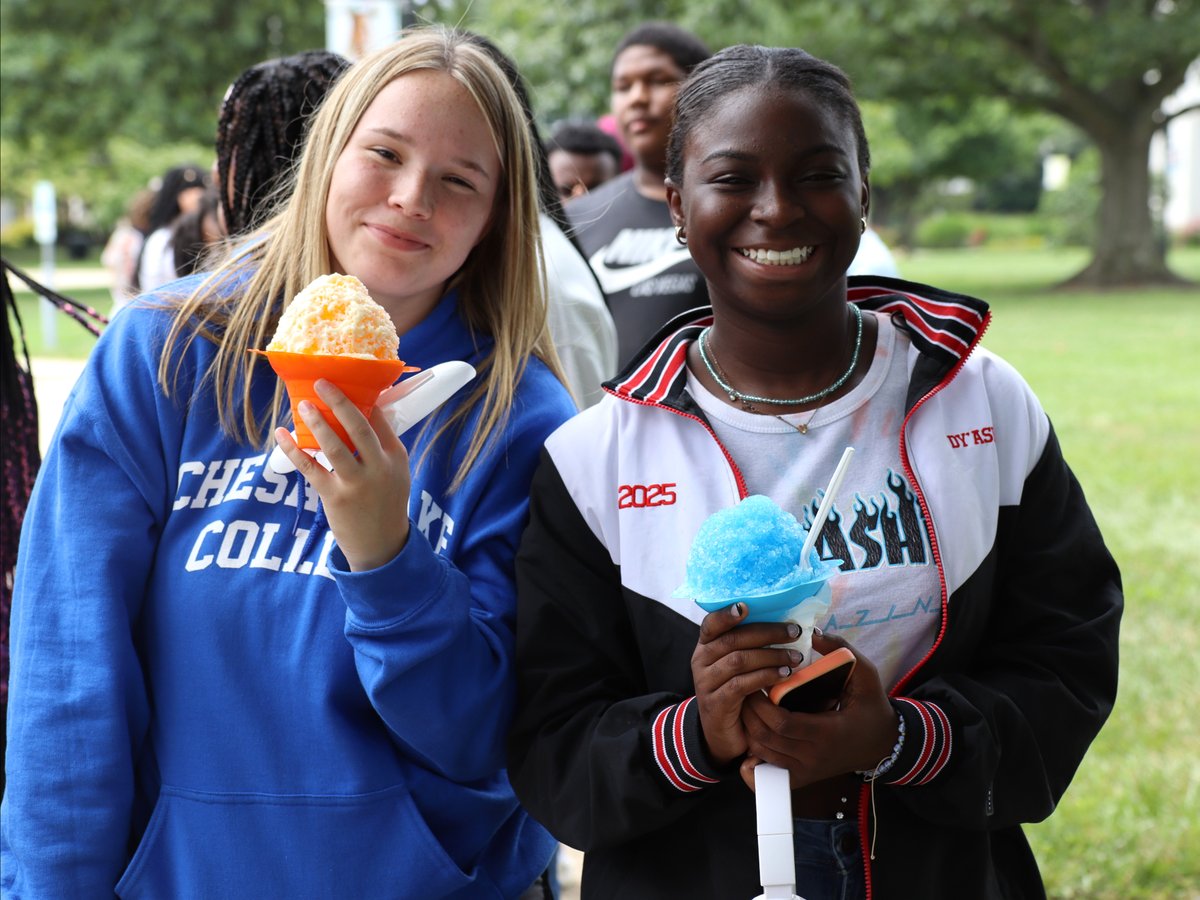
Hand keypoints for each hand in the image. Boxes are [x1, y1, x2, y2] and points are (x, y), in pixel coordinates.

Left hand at [274, 379, 412, 571]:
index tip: (347, 381)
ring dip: (315, 422)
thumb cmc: (385, 502)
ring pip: (333, 445)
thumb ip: (383, 447)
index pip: (379, 420)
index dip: (363, 399)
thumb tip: (365, 412)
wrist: (381, 545)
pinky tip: (282, 435)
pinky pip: (310, 467)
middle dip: (339, 402)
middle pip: (358, 427)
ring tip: (303, 405)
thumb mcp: (397, 473)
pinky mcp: (334, 497)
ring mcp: (356, 483)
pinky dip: (293, 449)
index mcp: (395, 457)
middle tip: (322, 383)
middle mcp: (378, 468)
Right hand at [691, 603, 803, 765]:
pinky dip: (764, 677)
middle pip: (733, 639)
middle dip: (767, 633)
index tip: (747, 606)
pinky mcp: (715, 703)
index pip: (712, 623)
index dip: (727, 614)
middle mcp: (701, 660)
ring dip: (771, 656)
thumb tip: (785, 624)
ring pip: (739, 660)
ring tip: (795, 657)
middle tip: (795, 631)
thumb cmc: (736, 694)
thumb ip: (750, 646)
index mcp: (706, 646)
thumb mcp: (737, 666)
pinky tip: (783, 676)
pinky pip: (741, 685)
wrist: (722, 735)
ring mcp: (705, 682)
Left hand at [737, 630, 896, 789]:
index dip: (761, 704)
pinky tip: (752, 741)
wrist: (882, 744)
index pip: (781, 722)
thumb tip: (812, 631)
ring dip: (748, 731)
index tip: (755, 683)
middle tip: (743, 690)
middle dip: (748, 713)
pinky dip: (754, 761)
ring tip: (747, 707)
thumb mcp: (865, 674)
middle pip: (766, 739)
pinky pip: (769, 775)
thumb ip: (840, 650)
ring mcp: (807, 770)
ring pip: (763, 755)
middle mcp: (814, 756)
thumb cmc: (871, 706)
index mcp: (828, 732)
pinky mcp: (803, 778)